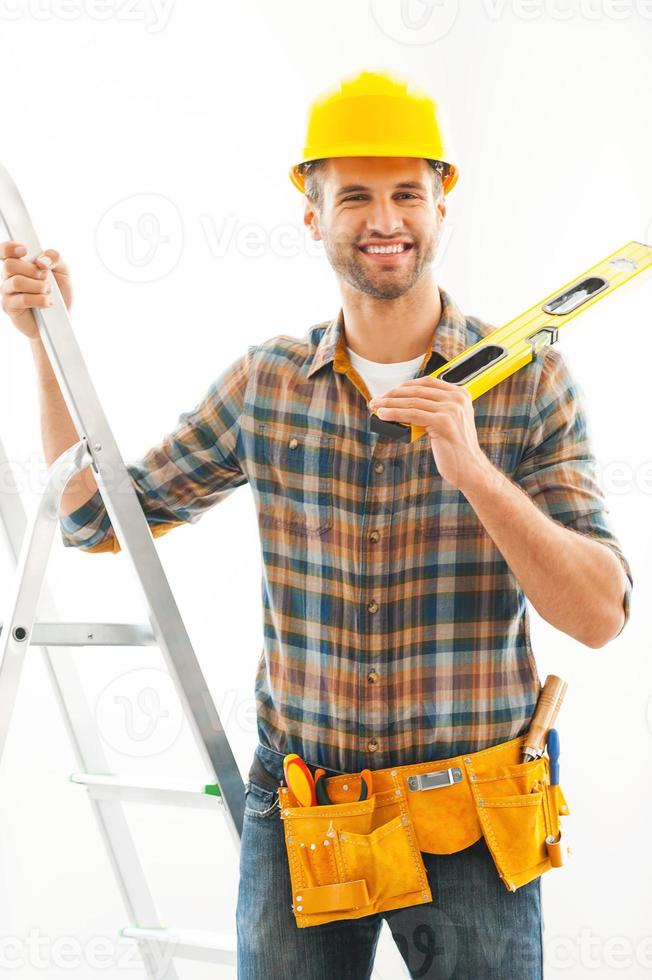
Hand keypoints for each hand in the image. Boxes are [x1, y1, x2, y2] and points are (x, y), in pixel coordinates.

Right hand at [0, 241, 71, 340]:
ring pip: (16, 282)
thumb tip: (40, 261)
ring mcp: (8, 291)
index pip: (4, 251)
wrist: (61, 320)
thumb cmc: (60, 294)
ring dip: (38, 286)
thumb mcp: (63, 271)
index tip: (24, 251)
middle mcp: (10, 276)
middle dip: (33, 270)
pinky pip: (22, 299)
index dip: (9, 248)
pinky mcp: (9, 307)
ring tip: (48, 291)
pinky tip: (48, 302)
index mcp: (20, 263)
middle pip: (10, 264)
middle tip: (45, 278)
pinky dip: (39, 300)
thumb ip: (54, 258)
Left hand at [368, 376, 491, 490]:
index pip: (427, 382)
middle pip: (417, 390)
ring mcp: (451, 409)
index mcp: (461, 394)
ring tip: (375, 407)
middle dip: (393, 394)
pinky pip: (411, 414)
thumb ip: (435, 409)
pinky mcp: (442, 422)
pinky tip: (383, 415)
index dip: (405, 386)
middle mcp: (457, 398)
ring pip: (412, 402)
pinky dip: (394, 413)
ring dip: (389, 403)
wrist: (470, 469)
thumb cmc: (455, 449)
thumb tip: (403, 404)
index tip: (389, 392)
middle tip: (377, 400)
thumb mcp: (449, 422)